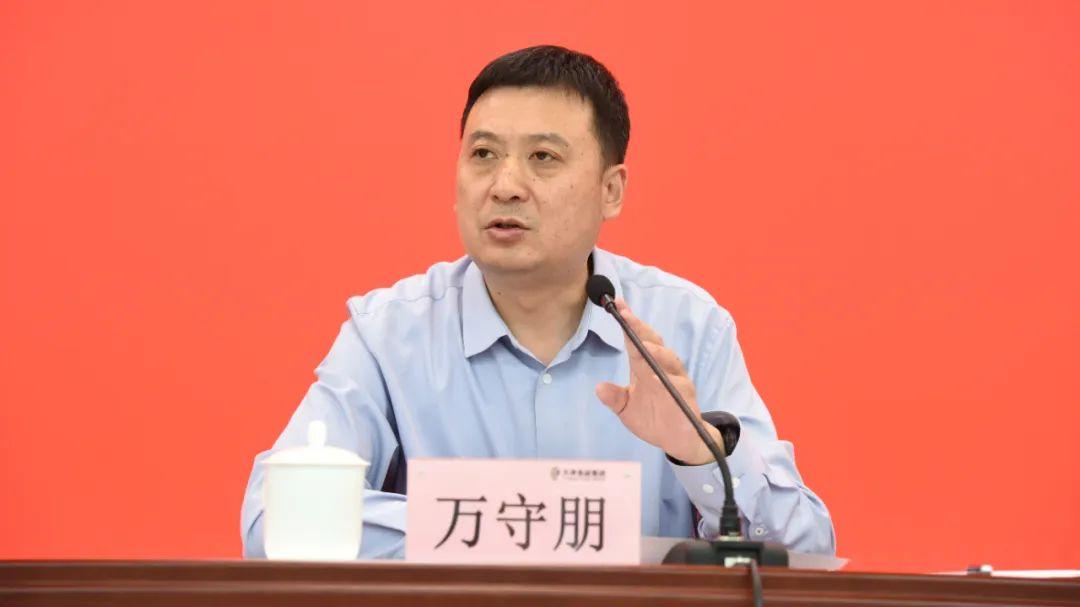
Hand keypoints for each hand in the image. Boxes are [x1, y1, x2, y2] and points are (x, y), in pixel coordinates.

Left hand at [595, 298, 723, 464]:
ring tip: (643, 344)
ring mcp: (675, 379)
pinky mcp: (686, 394)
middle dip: (640, 328)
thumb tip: (599, 388)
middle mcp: (661, 367)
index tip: (618, 305)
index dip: (628, 323)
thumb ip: (614, 398)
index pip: (635, 340)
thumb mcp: (626, 409)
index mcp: (643, 366)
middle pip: (652, 342)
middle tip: (627, 315)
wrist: (676, 440)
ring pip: (669, 358)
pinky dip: (668, 378)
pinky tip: (657, 376)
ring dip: (656, 350)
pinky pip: (678, 383)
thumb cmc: (652, 418)